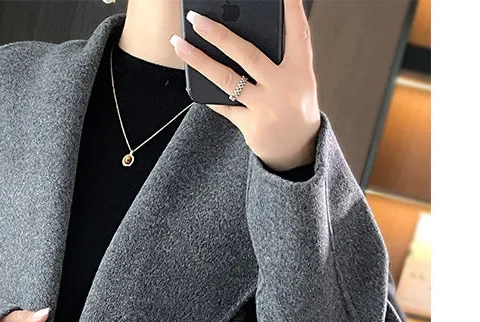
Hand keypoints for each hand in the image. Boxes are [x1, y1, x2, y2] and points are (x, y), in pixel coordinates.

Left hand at [171, 0, 320, 171]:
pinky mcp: (252, 125)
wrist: (297, 150)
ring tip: (179, 44)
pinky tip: (192, 80)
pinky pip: (224, 105)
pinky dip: (209, 93)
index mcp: (300, 70)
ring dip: (200, 60)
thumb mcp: (298, 80)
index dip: (291, 10)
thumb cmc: (294, 106)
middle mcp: (284, 86)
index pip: (297, 33)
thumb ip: (279, 60)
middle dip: (219, 35)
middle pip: (247, 54)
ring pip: (227, 79)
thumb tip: (240, 37)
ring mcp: (266, 107)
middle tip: (197, 19)